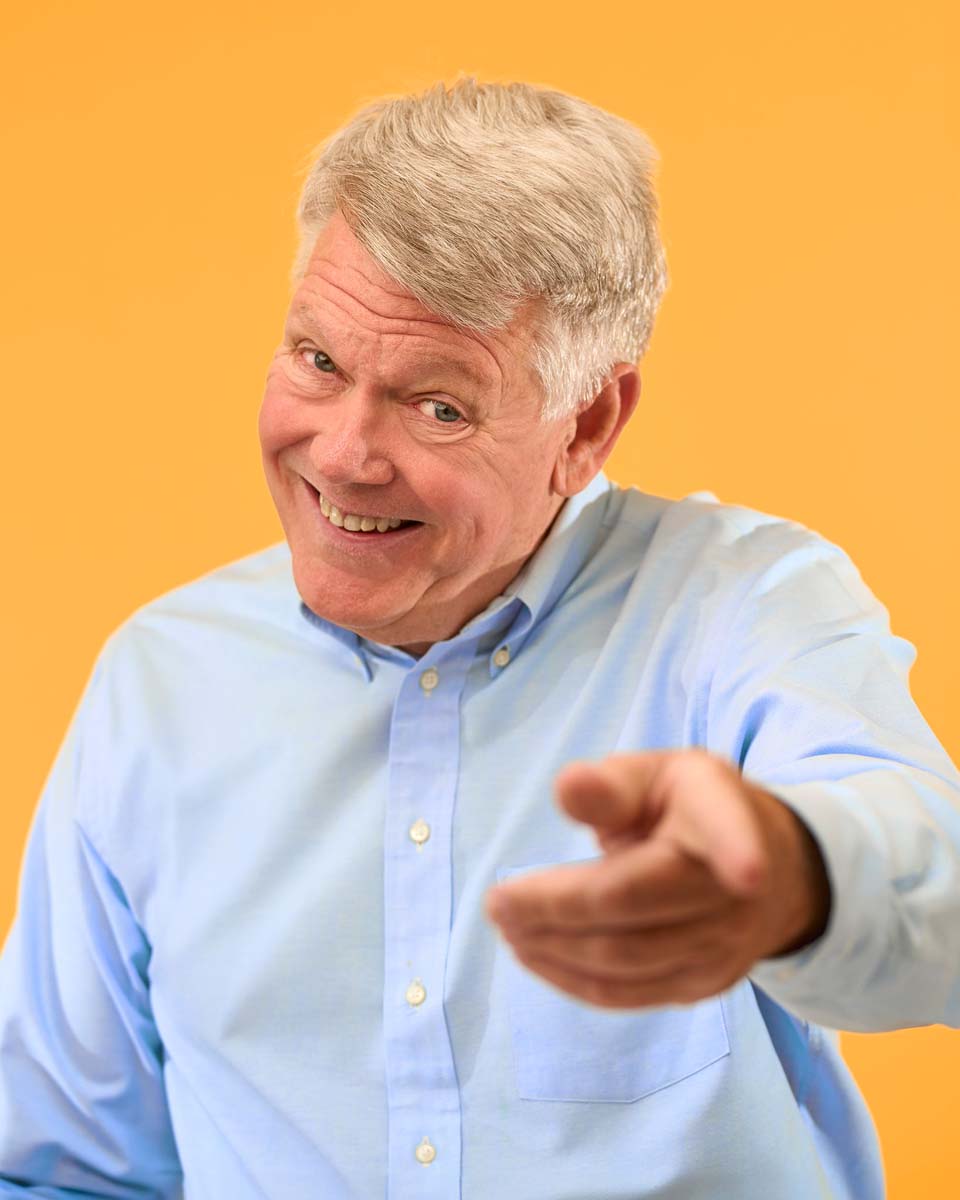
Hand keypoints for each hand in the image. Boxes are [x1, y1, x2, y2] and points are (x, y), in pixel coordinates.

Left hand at [484, 748, 831, 1007]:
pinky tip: (538, 955)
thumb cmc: (685, 811)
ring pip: (630, 960)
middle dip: (558, 910)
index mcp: (722, 815)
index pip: (730, 833)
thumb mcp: (654, 776)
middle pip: (638, 907)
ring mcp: (726, 945)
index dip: (738, 851)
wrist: (763, 870)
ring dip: (557, 950)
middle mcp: (736, 888)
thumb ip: (611, 784)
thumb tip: (568, 787)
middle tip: (497, 903)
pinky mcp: (705, 984)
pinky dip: (575, 980)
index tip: (746, 872)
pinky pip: (633, 993)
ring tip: (508, 928)